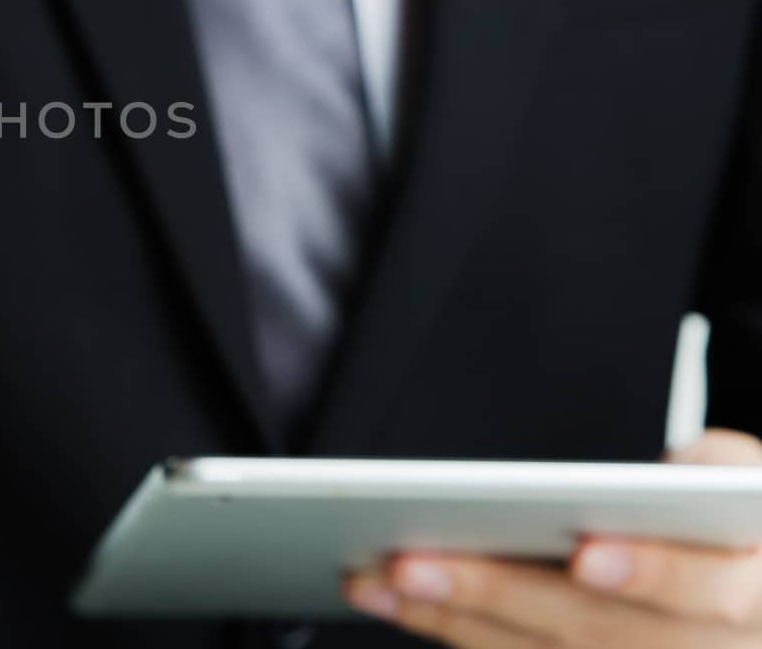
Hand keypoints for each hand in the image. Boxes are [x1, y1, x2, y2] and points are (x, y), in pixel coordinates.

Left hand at [344, 429, 761, 646]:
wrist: (750, 579)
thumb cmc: (738, 519)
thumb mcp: (750, 479)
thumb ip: (715, 468)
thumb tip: (658, 475)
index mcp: (756, 588)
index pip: (712, 592)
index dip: (652, 575)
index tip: (586, 555)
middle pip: (599, 634)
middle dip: (499, 597)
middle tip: (412, 561)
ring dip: (453, 621)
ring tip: (375, 577)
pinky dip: (459, 635)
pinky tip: (398, 603)